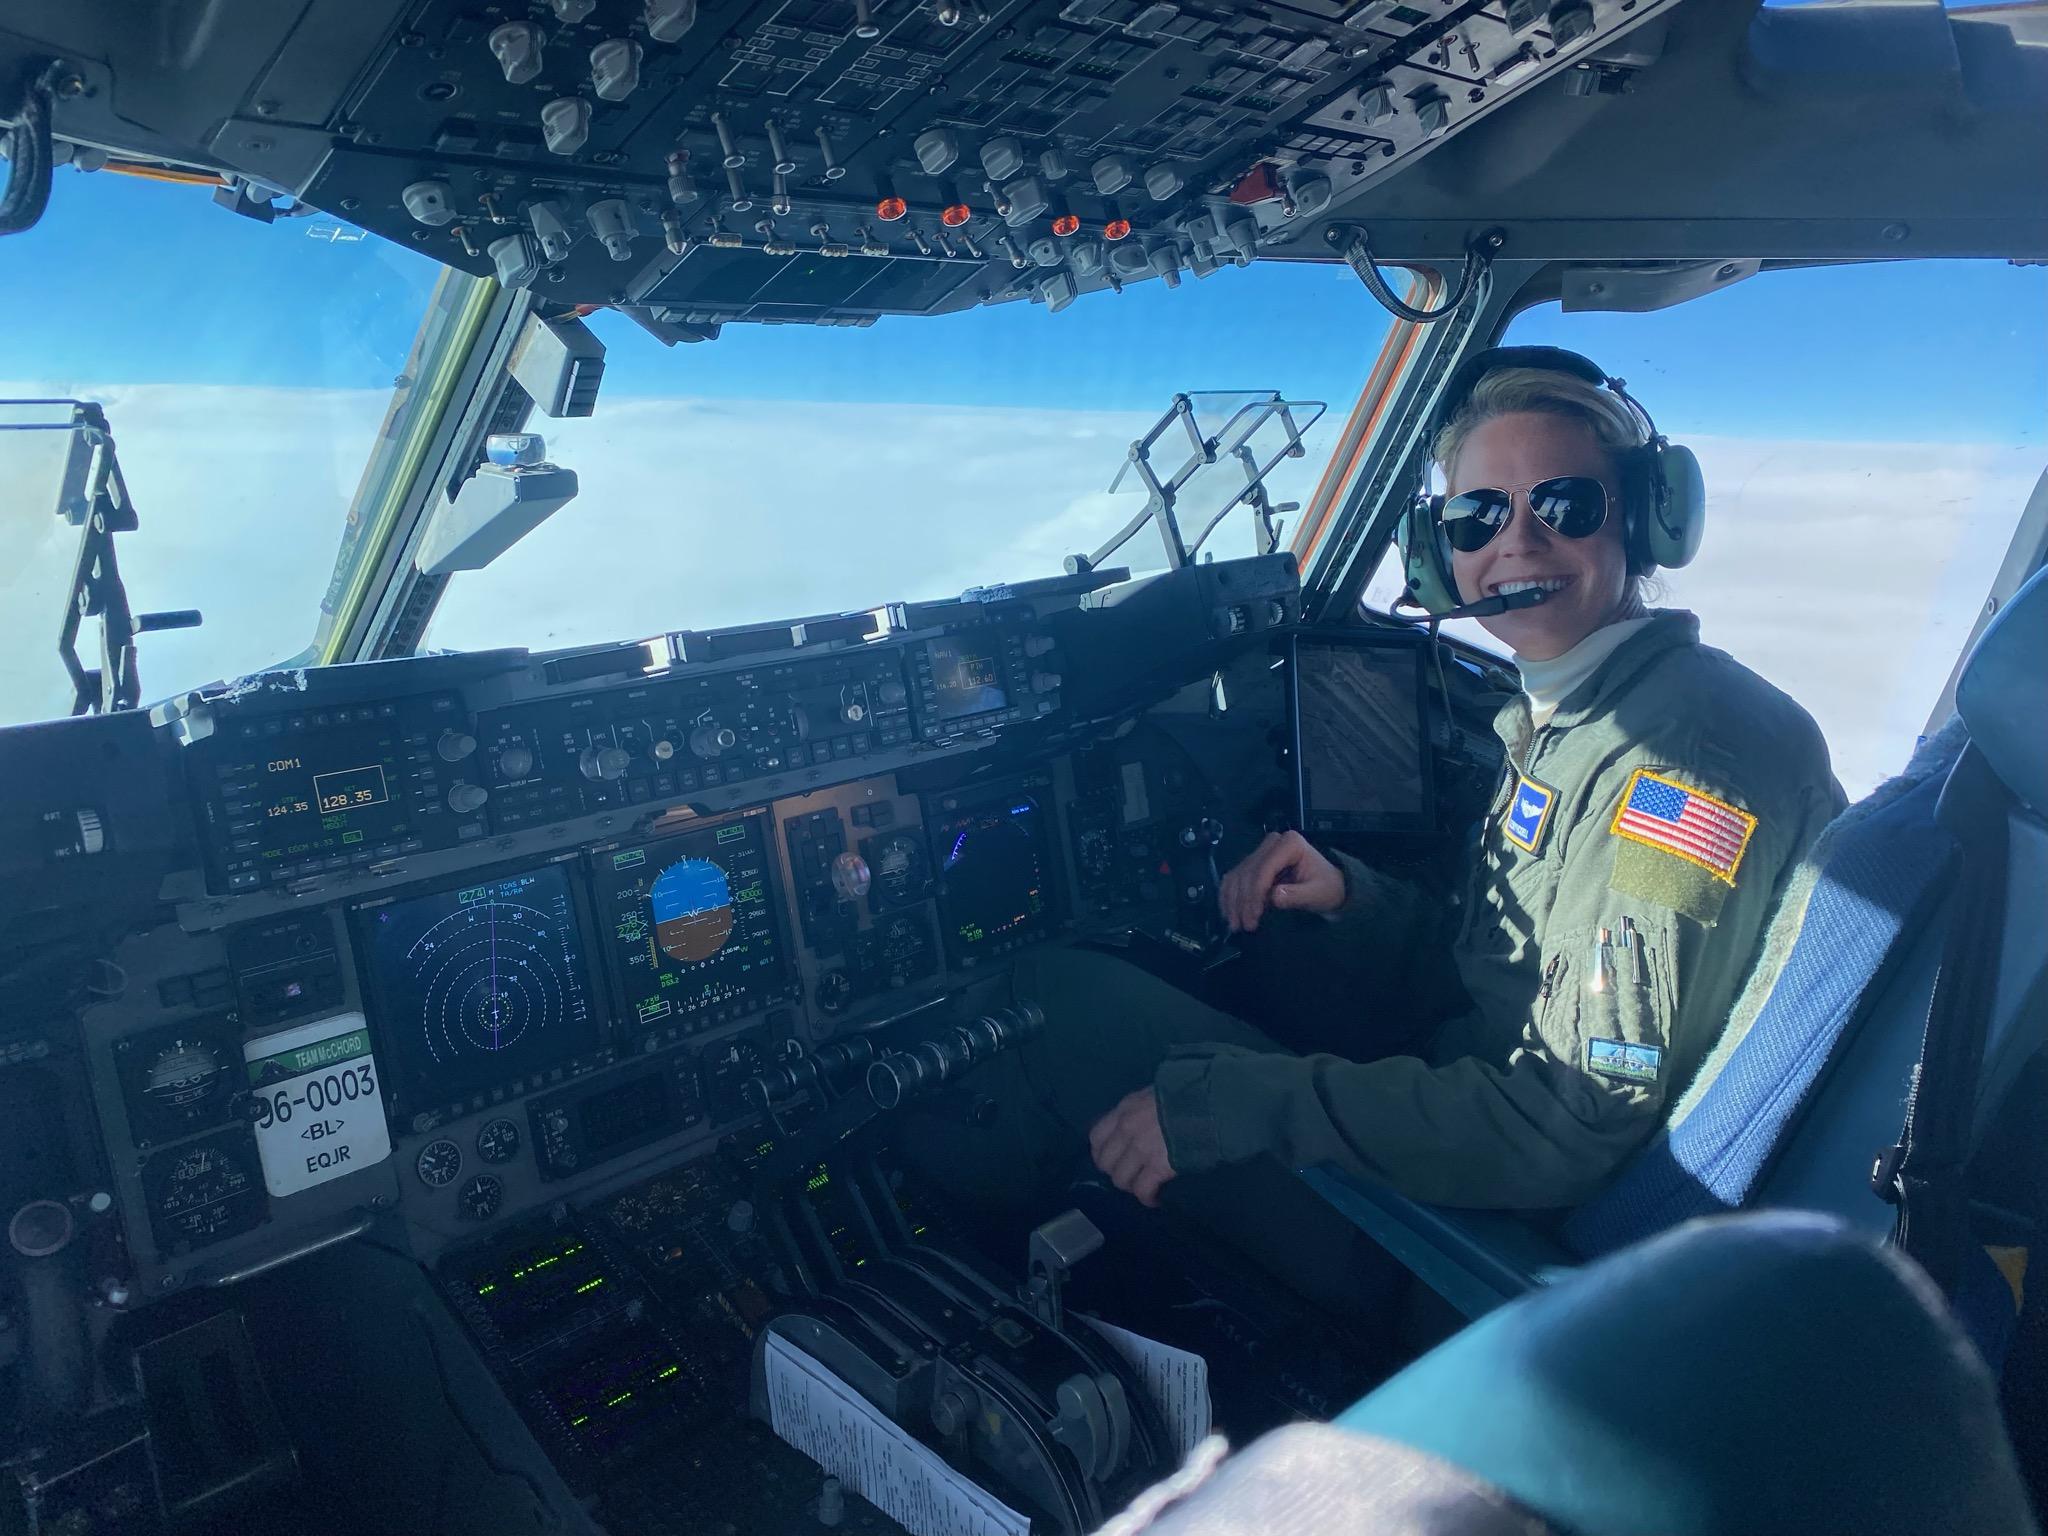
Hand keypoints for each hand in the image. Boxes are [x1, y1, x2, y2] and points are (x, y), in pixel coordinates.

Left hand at [1088, 1088, 1177, 1206]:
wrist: (1211, 1104)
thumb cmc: (1188, 1096)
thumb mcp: (1155, 1094)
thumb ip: (1140, 1109)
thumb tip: (1138, 1124)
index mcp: (1126, 1109)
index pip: (1096, 1136)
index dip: (1102, 1153)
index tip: (1113, 1160)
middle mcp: (1126, 1129)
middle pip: (1106, 1162)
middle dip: (1116, 1172)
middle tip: (1132, 1176)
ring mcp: (1140, 1149)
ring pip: (1120, 1179)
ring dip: (1132, 1187)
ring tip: (1145, 1188)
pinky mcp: (1157, 1166)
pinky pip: (1142, 1190)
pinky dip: (1148, 1198)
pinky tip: (1156, 1199)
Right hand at [1216, 830, 1345, 932]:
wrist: (1329, 884)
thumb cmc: (1326, 888)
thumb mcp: (1317, 894)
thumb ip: (1297, 896)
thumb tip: (1274, 897)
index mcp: (1290, 843)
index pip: (1264, 868)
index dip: (1255, 894)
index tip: (1253, 917)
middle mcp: (1272, 842)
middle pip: (1248, 872)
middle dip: (1243, 901)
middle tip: (1243, 926)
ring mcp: (1261, 850)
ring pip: (1237, 875)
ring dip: (1233, 901)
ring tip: (1235, 924)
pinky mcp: (1254, 861)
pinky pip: (1235, 877)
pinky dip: (1229, 896)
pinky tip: (1229, 913)